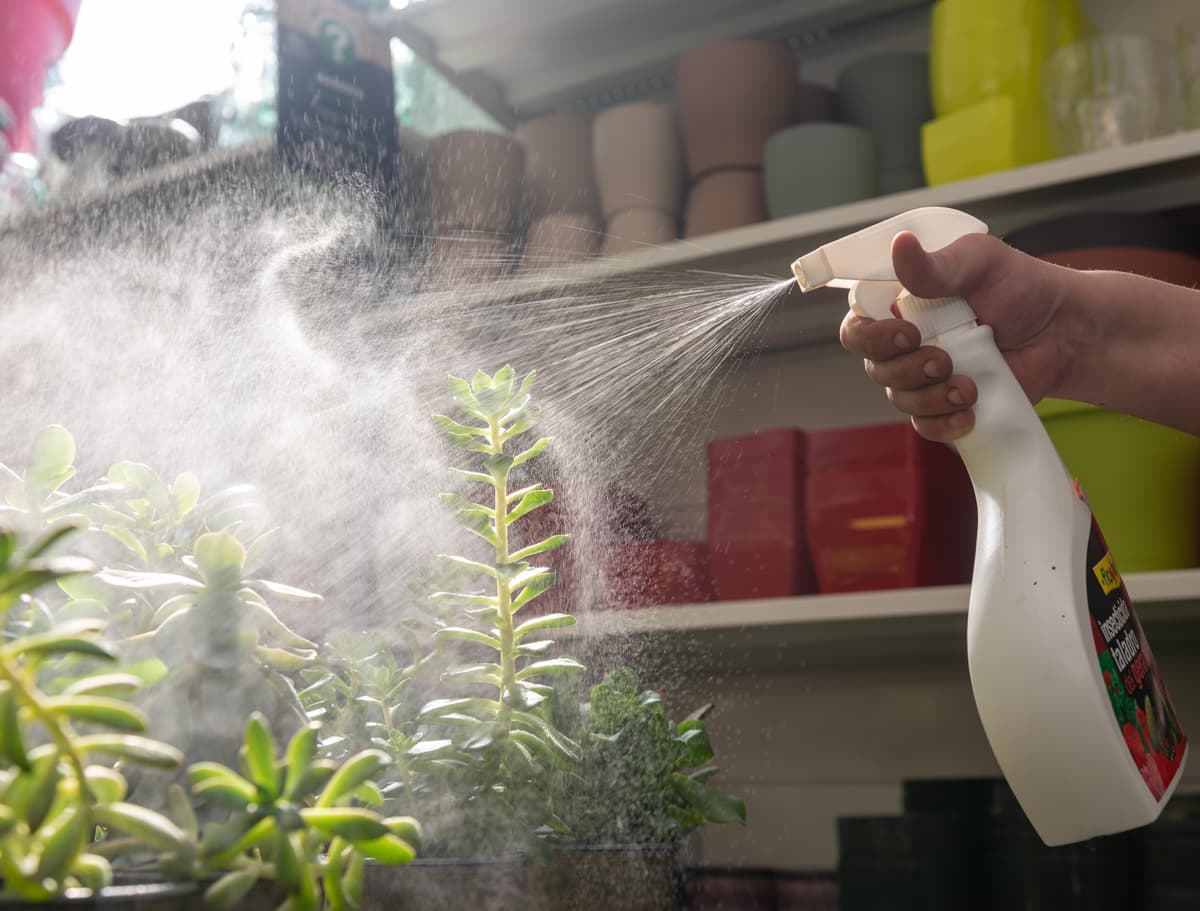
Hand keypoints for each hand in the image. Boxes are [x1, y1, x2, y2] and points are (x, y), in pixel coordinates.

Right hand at [840, 230, 1070, 440]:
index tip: (907, 334)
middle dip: (906, 369)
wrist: (1066, 333)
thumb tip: (899, 245)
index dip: (870, 337)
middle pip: (874, 367)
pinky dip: (942, 424)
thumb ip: (935, 265)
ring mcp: (924, 378)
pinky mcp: (946, 406)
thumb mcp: (980, 264)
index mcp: (902, 307)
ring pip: (898, 398)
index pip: (857, 327)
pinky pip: (924, 426)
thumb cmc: (1023, 289)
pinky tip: (968, 412)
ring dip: (930, 397)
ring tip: (969, 387)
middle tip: (942, 361)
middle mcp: (905, 344)